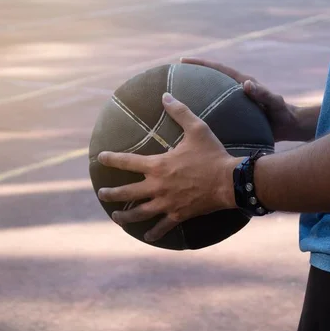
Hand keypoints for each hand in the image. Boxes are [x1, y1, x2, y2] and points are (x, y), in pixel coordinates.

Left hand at [97, 92, 240, 241]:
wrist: (229, 181)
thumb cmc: (212, 154)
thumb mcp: (197, 129)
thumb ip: (179, 112)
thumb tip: (165, 95)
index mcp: (158, 165)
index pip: (127, 161)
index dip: (111, 159)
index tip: (100, 157)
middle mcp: (157, 186)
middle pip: (126, 192)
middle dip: (111, 194)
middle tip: (101, 194)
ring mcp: (166, 203)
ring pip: (139, 213)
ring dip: (125, 216)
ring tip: (116, 217)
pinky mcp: (178, 214)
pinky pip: (163, 227)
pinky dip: (154, 232)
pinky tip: (148, 236)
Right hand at [180, 57, 304, 141]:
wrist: (288, 126)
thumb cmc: (283, 114)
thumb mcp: (275, 103)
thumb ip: (263, 94)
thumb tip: (247, 84)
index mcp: (242, 84)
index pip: (219, 70)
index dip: (202, 64)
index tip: (184, 60)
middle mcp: (237, 90)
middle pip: (211, 80)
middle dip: (194, 76)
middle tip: (173, 76)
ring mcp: (235, 102)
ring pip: (212, 96)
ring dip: (197, 95)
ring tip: (177, 99)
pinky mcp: (236, 114)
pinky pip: (216, 110)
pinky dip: (205, 112)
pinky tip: (193, 122)